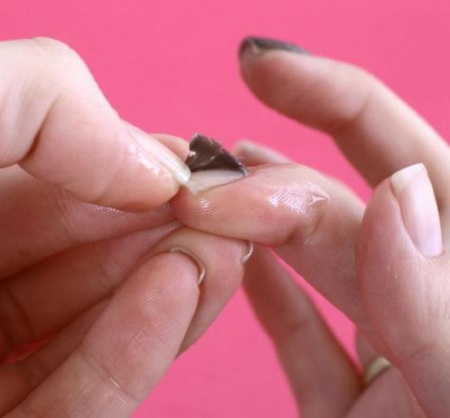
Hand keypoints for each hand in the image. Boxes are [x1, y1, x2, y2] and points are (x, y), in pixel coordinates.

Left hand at [0, 38, 246, 417]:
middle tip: (236, 212)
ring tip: (224, 248)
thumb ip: (51, 101)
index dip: (143, 176)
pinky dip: (136, 350)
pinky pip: (77, 399)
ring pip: (100, 328)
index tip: (205, 170)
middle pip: (94, 260)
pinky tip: (183, 287)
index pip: (70, 189)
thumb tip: (157, 165)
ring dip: (173, 288)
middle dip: (171, 234)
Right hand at [172, 37, 449, 416]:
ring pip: (315, 262)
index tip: (263, 67)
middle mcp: (434, 303)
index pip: (408, 157)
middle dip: (268, 179)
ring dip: (256, 223)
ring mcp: (394, 352)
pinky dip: (264, 292)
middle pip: (343, 209)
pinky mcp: (354, 402)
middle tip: (201, 168)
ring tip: (203, 191)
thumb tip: (398, 193)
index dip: (335, 99)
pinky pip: (304, 329)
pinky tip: (227, 260)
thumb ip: (443, 306)